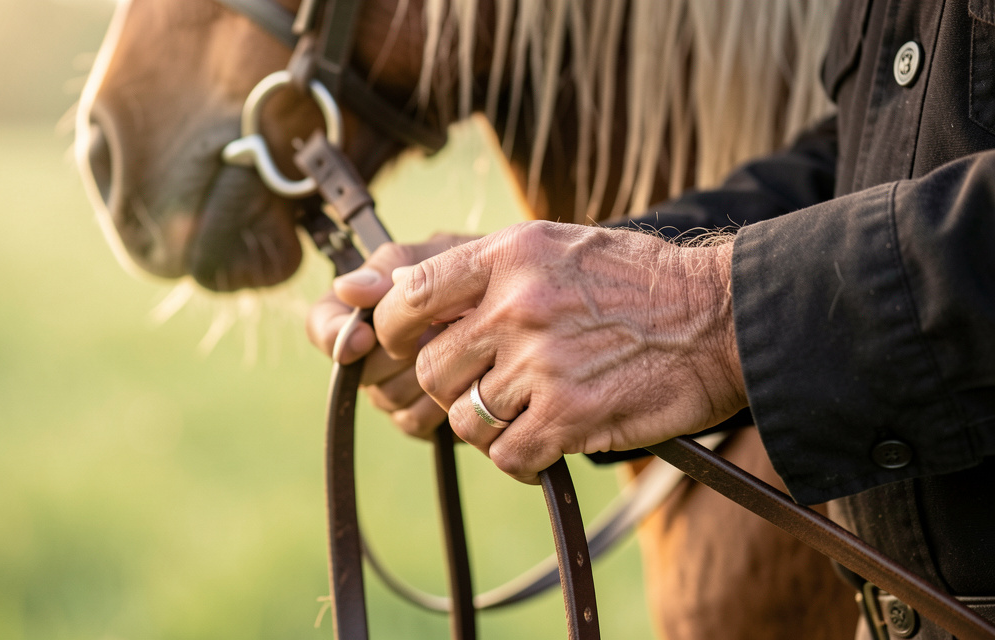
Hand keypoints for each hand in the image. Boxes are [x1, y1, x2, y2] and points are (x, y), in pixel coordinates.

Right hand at [305, 233, 480, 437]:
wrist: (534, 310)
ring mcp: (394, 387)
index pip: (323, 324)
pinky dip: (440, 402)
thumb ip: (395, 266)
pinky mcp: (420, 418)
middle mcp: (371, 352)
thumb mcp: (444, 253)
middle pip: (358, 368)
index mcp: (366, 307)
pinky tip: (469, 379)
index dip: (334, 334)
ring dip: (426, 374)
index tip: (362, 337)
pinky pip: (412, 420)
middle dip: (399, 352)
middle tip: (441, 332)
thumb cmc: (484, 272)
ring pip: (386, 396)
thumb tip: (346, 288)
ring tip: (463, 349)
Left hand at [373, 221, 746, 482]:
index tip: (400, 344)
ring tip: (527, 410)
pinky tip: (548, 441)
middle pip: (430, 368)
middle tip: (487, 385)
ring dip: (489, 424)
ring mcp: (543, 364)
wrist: (721, 318)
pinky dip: (521, 458)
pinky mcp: (570, 416)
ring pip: (465, 419)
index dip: (390, 328)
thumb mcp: (557, 246)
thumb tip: (400, 293)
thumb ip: (483, 268)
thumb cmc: (638, 282)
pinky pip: (506, 456)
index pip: (410, 295)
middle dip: (451, 385)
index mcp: (510, 255)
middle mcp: (518, 305)